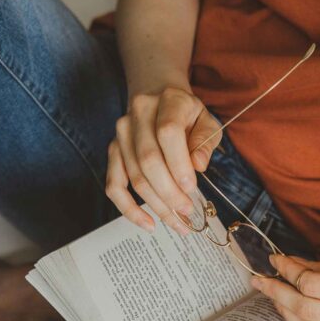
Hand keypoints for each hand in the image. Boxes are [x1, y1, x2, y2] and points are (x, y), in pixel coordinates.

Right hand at [106, 87, 221, 233]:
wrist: (158, 96)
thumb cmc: (187, 115)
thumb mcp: (207, 121)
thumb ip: (205, 142)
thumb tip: (198, 166)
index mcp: (168, 101)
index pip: (168, 133)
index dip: (179, 164)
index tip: (192, 188)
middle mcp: (138, 114)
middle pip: (148, 160)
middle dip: (169, 192)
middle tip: (187, 212)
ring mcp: (121, 133)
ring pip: (135, 177)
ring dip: (157, 205)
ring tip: (178, 223)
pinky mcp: (113, 151)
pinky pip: (114, 185)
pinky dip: (129, 209)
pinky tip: (148, 224)